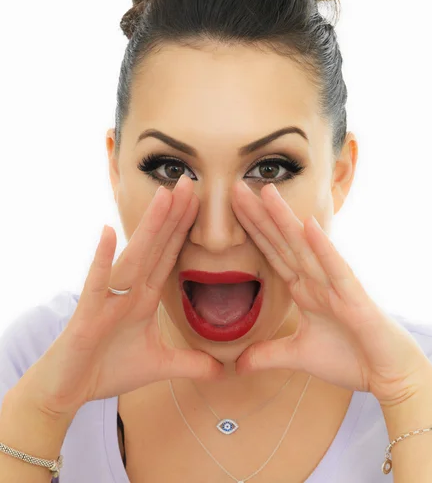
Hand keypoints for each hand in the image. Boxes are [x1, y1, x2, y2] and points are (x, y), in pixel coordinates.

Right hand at [21, 174, 223, 418]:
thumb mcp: (158, 365)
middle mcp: (129, 290)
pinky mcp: (89, 313)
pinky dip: (103, 259)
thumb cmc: (107, 369)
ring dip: (149, 227)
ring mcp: (109, 298)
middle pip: (156, 247)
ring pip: (134, 257)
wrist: (68, 390)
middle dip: (174, 215)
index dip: (184, 230)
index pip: (169, 256)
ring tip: (164, 197)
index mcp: (144, 297)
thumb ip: (190, 363)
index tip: (200, 202)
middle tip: (190, 182)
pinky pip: (97, 282)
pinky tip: (109, 233)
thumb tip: (221, 370)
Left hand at [231, 180, 431, 406]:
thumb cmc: (349, 357)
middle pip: (282, 241)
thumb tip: (239, 364)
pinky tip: (309, 226)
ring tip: (266, 192)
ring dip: (285, 220)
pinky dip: (323, 248)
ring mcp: (335, 285)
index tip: (231, 208)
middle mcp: (316, 280)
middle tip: (235, 187)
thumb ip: (268, 354)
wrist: (388, 375)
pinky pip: (336, 270)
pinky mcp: (354, 298)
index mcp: (303, 288)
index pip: (272, 253)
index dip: (252, 230)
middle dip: (259, 215)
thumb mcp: (298, 356)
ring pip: (305, 247)